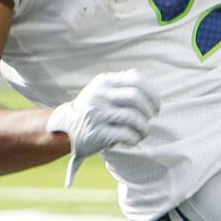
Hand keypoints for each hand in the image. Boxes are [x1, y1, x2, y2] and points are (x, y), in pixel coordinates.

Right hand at [51, 70, 159, 185]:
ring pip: (133, 117)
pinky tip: (133, 140)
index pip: (136, 80)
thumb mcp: (103, 91)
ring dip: (144, 127)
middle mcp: (99, 96)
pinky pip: (126, 134)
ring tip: (143, 132)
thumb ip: (124, 85)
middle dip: (149, 110)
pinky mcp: (97, 133)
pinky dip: (135, 138)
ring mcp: (97, 114)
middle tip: (150, 119)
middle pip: (136, 97)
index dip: (152, 94)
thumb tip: (151, 92)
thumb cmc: (94, 110)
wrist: (64, 130)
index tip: (156, 106)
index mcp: (104, 82)